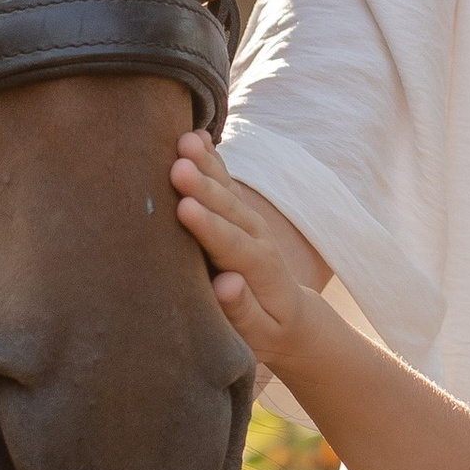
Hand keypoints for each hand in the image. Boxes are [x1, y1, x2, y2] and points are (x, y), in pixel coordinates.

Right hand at [171, 129, 326, 366]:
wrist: (291, 318)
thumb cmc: (267, 330)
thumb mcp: (258, 333)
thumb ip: (242, 310)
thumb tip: (226, 283)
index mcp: (260, 269)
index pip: (232, 245)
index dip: (209, 227)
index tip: (185, 209)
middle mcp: (256, 238)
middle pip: (229, 209)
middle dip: (204, 187)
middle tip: (178, 166)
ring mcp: (249, 222)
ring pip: (227, 189)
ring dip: (206, 164)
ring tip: (184, 140)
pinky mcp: (240, 214)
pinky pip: (226, 183)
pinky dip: (212, 159)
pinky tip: (196, 136)